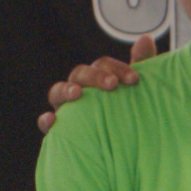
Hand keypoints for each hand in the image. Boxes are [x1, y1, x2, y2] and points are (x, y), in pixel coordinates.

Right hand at [37, 36, 157, 132]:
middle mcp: (79, 91)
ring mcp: (66, 109)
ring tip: (77, 93)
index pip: (101, 65)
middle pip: (79, 74)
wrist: (122, 152)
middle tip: (112, 85)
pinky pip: (46, 124)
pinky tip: (51, 120)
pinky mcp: (58, 130)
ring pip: (57, 93)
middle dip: (94, 77)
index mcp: (96, 80)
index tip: (134, 79)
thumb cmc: (127, 115)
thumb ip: (140, 66)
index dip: (116, 68)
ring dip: (65, 90)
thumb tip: (145, 38)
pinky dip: (46, 120)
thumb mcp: (136, 92)